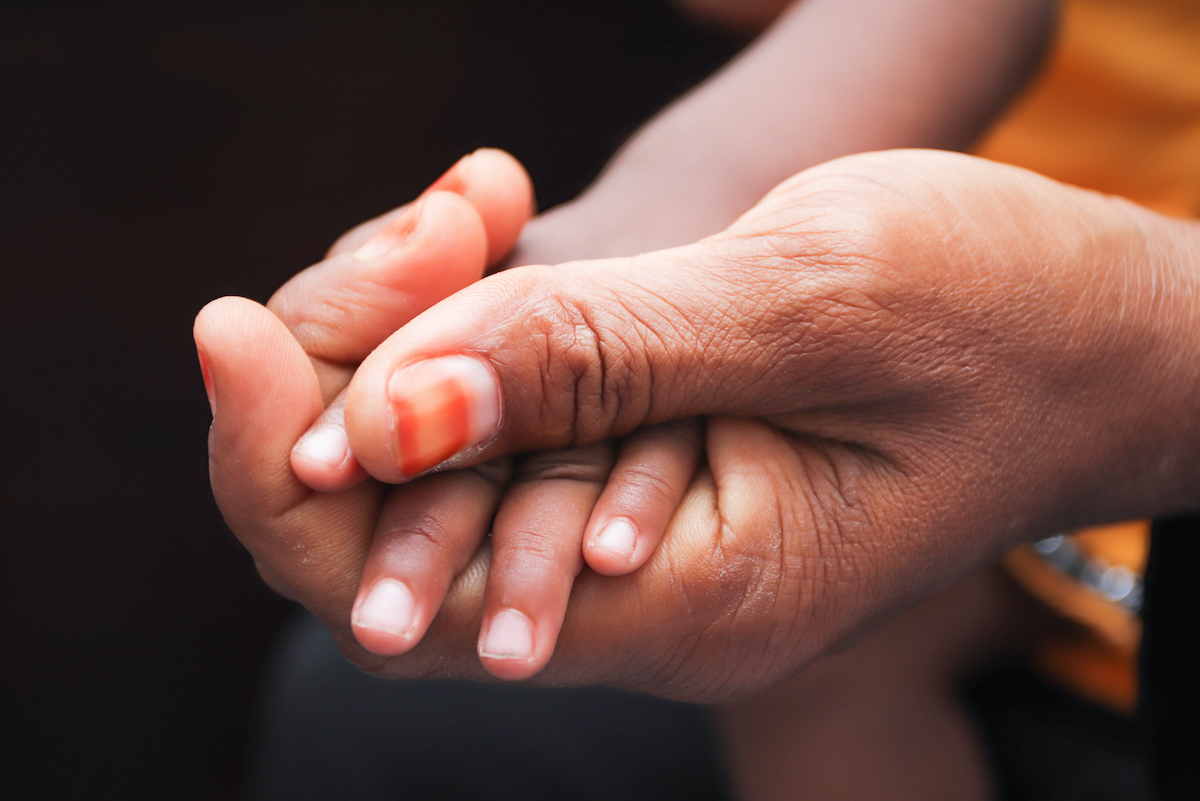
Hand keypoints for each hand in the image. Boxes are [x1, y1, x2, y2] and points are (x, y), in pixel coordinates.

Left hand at [334, 150, 1199, 699]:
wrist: (1108, 338)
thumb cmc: (1008, 313)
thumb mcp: (814, 301)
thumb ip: (600, 354)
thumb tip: (383, 407)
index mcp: (682, 600)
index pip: (388, 595)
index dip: (274, 460)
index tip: (229, 323)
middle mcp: (638, 599)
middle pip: (381, 531)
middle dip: (342, 367)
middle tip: (432, 215)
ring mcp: (639, 537)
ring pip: (435, 461)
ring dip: (411, 324)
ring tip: (474, 201)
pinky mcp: (649, 465)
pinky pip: (503, 416)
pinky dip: (474, 318)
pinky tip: (496, 221)